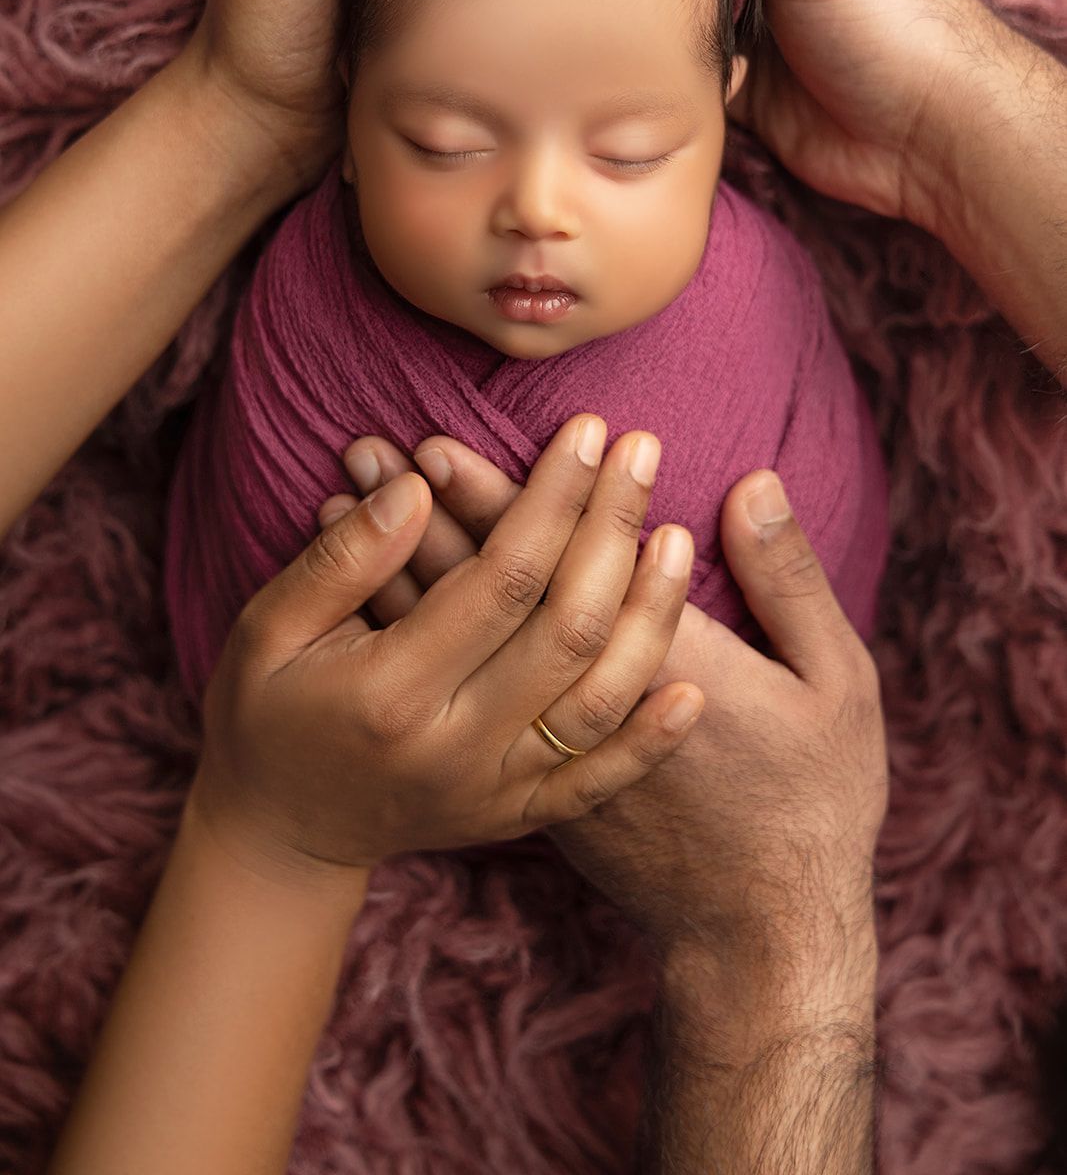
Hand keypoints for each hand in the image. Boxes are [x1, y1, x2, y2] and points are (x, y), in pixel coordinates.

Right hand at [189, 414, 705, 885]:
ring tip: (677, 538)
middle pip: (567, 629)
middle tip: (643, 450)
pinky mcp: (516, 818)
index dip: (551, 499)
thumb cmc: (264, 711)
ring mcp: (494, 791)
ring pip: (600, 702)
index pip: (500, 579)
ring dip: (651, 618)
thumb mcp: (269, 628)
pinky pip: (598, 783)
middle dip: (613, 529)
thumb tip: (415, 490)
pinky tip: (697, 689)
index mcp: (390, 692)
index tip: (584, 432)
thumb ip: (342, 561)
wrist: (277, 837)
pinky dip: (651, 741)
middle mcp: (455, 748)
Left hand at [319, 433, 887, 967]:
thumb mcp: (834, 686)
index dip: (498, 502)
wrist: (762, 936)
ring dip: (402, 568)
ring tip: (357, 502)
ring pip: (453, 647)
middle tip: (381, 449)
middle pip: (484, 597)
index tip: (444, 446)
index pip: (551, 569)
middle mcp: (575, 715)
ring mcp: (540, 758)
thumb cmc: (815, 803)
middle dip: (433, 519)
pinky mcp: (524, 786)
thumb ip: (789, 582)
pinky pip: (443, 698)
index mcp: (650, 668)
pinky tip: (376, 594)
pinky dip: (409, 645)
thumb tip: (750, 483)